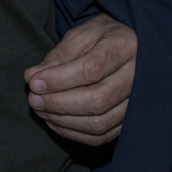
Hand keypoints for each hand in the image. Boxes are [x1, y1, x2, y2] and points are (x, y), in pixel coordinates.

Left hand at [25, 14, 136, 145]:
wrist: (132, 47)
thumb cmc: (103, 38)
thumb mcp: (82, 34)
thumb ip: (59, 56)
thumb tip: (33, 78)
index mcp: (125, 46)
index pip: (91, 69)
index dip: (58, 79)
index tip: (33, 82)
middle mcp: (138, 76)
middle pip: (96, 101)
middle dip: (58, 103)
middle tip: (33, 98)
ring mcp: (138, 102)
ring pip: (98, 123)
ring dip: (62, 120)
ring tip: (41, 108)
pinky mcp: (129, 121)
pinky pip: (101, 136)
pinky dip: (73, 132)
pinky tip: (55, 120)